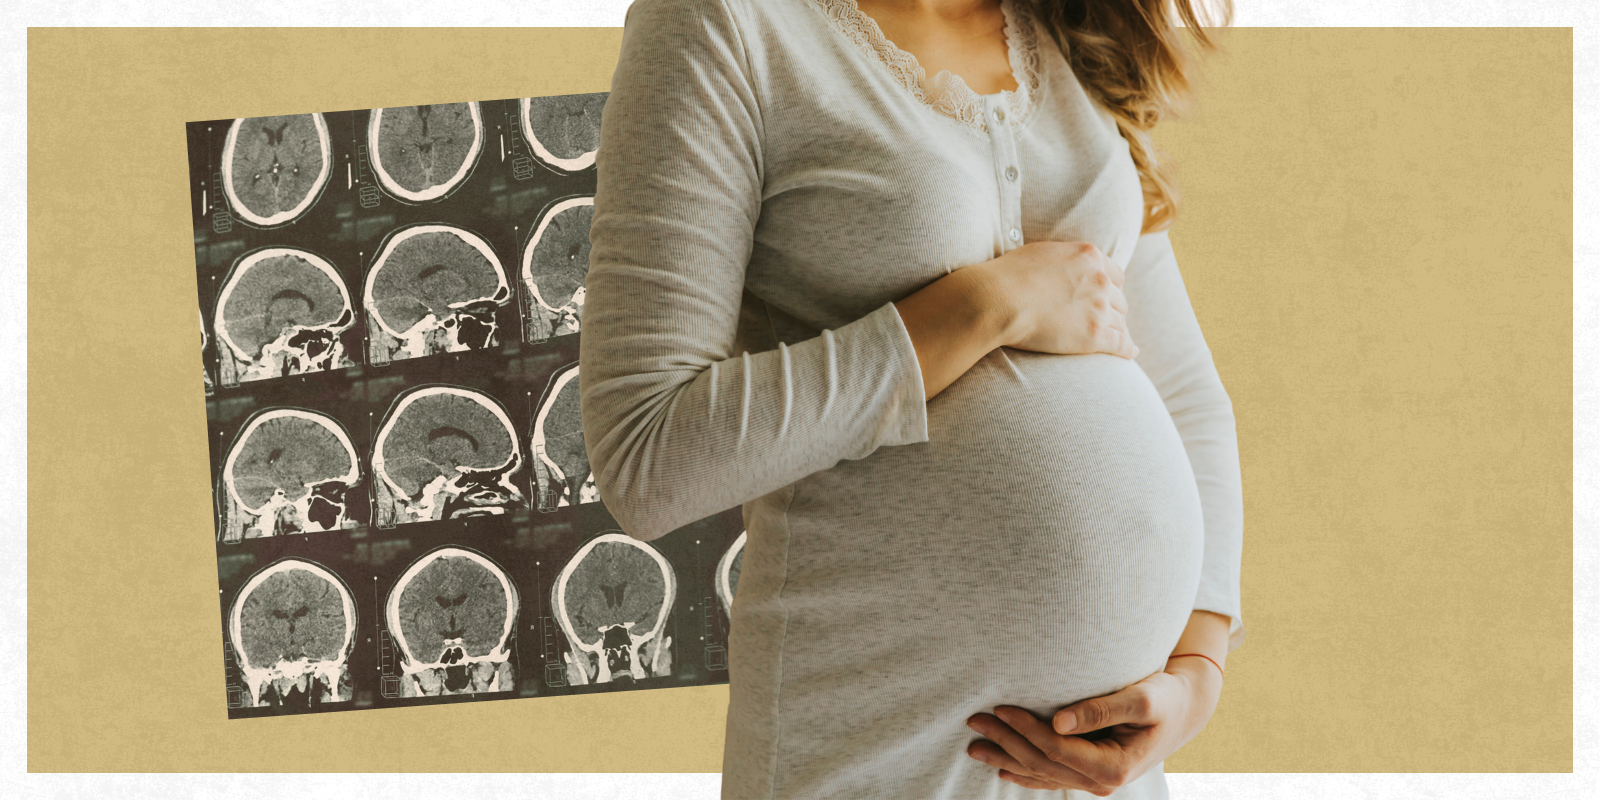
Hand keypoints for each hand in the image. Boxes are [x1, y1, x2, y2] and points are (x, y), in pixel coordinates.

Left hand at [963, 659, 1222, 795]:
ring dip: (1006, 758)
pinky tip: (1002, 768)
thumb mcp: (1141, 698)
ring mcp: (1095, 781)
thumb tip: (1058, 721)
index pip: (1056, 749)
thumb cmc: (1165, 696)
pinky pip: (1051, 776)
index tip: (1000, 709)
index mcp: (1114, 765)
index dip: (1025, 730)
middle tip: (973, 722)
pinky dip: (1024, 772)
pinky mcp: (1090, 773)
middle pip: (1043, 764)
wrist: (1183, 710)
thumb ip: (1101, 709)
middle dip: (1006, 744)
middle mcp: (1102, 780)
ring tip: (973, 746)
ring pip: (1042, 773)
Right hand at [970, 240, 1137, 359]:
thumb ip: (1064, 259)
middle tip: (1105, 320)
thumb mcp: (1043, 253)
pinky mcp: (1093, 336)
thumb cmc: (1009, 275)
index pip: (1114, 275)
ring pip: (1120, 322)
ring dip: (1118, 330)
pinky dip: (1127, 349)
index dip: (1110, 288)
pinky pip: (1120, 344)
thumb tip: (1065, 266)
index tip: (1106, 298)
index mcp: (1089, 257)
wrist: (998, 299)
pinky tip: (1130, 353)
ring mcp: (1098, 309)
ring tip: (1117, 339)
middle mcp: (1100, 280)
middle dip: (1113, 310)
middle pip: (1119, 299)